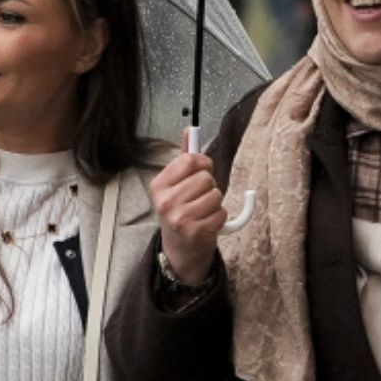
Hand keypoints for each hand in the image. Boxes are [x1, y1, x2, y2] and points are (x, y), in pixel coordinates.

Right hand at [150, 130, 227, 283]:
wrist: (180, 250)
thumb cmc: (180, 212)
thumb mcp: (175, 185)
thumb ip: (183, 158)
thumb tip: (189, 129)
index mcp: (158, 185)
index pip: (189, 160)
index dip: (202, 164)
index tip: (201, 172)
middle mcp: (165, 201)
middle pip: (206, 178)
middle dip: (209, 187)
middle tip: (199, 198)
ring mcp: (180, 218)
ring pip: (216, 195)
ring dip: (215, 204)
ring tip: (203, 212)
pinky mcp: (196, 232)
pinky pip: (222, 213)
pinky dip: (219, 218)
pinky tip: (207, 223)